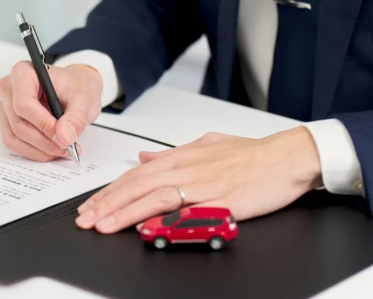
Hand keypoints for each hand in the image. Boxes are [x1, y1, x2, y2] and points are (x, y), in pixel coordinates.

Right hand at [0, 61, 102, 161]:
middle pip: (18, 123)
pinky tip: (51, 150)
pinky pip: (13, 143)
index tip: (63, 135)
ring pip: (14, 137)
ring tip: (62, 149)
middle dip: (45, 141)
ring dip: (39, 150)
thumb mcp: (84, 99)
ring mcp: (5, 106)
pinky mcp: (7, 121)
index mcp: (24, 73)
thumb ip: (76, 118)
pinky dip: (33, 151)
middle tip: (68, 146)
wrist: (74, 88)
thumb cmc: (75, 87)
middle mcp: (9, 88)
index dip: (43, 124)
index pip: (23, 104)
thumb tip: (64, 136)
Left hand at [75, 126, 322, 231]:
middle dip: (107, 202)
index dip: (110, 190)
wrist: (288, 158)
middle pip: (136, 185)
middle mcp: (186, 168)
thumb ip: (172, 153)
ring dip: (123, 211)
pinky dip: (159, 216)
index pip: (135, 174)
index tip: (91, 203)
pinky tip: (142, 226)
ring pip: (152, 196)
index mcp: (182, 156)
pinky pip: (182, 208)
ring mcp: (200, 184)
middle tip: (85, 218)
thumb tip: (145, 159)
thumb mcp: (206, 145)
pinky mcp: (217, 200)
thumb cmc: (252, 154)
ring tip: (101, 224)